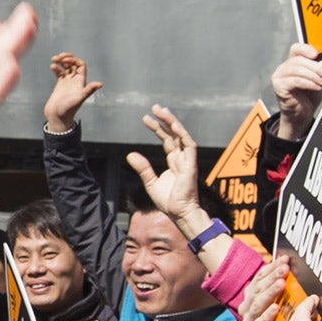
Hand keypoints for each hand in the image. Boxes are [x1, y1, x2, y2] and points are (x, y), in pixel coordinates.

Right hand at [43, 51, 103, 132]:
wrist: (58, 117)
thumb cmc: (68, 110)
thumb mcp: (78, 99)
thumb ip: (89, 90)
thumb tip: (100, 84)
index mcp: (80, 82)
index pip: (81, 65)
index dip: (74, 60)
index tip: (65, 60)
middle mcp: (75, 81)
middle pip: (73, 64)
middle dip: (67, 58)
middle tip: (59, 57)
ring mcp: (67, 83)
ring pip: (66, 67)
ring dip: (61, 61)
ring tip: (53, 59)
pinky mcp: (60, 85)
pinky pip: (59, 73)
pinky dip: (56, 68)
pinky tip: (52, 67)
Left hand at [125, 102, 205, 228]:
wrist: (179, 214)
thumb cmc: (168, 202)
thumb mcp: (150, 183)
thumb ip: (143, 168)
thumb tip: (130, 154)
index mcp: (174, 162)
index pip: (167, 140)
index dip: (157, 128)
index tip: (145, 118)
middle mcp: (182, 158)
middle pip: (174, 134)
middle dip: (165, 120)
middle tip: (155, 107)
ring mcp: (188, 161)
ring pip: (182, 135)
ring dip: (173, 122)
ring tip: (161, 110)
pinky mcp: (191, 165)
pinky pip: (189, 145)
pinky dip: (182, 134)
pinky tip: (173, 125)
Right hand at [240, 255, 292, 320]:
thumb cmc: (279, 320)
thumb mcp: (280, 300)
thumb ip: (280, 283)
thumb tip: (288, 261)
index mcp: (251, 294)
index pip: (260, 277)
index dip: (272, 267)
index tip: (285, 260)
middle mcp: (247, 307)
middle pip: (258, 290)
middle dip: (272, 278)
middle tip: (285, 270)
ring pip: (257, 305)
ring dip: (269, 293)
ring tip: (281, 284)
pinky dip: (266, 316)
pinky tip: (275, 308)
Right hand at [272, 42, 321, 141]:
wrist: (301, 115)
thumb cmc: (307, 97)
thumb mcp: (315, 79)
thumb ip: (316, 69)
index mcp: (292, 62)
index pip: (296, 49)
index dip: (306, 49)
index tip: (316, 55)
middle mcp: (283, 68)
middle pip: (298, 60)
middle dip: (314, 66)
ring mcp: (279, 77)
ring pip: (297, 69)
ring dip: (312, 76)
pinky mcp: (278, 86)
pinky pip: (295, 81)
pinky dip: (308, 83)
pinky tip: (316, 87)